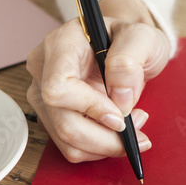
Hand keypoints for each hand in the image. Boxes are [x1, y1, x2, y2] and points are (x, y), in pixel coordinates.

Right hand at [26, 0, 171, 161]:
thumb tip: (119, 98)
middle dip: (104, 138)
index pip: (58, 87)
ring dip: (104, 145)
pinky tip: (116, 131)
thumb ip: (130, 62)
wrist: (124, 48)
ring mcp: (42, 94)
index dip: (90, 108)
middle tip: (137, 134)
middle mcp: (43, 69)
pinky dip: (98, 147)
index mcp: (61, 44)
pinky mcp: (50, 115)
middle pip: (62, 121)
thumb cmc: (130, 40)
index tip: (121, 116)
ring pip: (66, 140)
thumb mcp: (143, 38)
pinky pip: (71, 145)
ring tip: (132, 128)